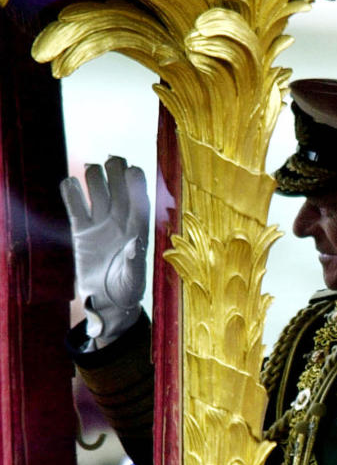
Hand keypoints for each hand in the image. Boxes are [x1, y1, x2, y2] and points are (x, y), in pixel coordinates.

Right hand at [60, 156, 149, 346]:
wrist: (107, 302)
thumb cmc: (127, 291)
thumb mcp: (133, 279)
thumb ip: (134, 261)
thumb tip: (136, 243)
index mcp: (138, 229)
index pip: (139, 199)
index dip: (137, 183)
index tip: (133, 170)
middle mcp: (120, 221)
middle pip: (119, 187)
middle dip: (116, 172)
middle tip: (111, 162)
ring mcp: (100, 223)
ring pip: (97, 190)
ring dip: (95, 177)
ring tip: (91, 171)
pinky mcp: (81, 230)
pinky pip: (75, 205)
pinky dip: (71, 192)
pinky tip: (70, 183)